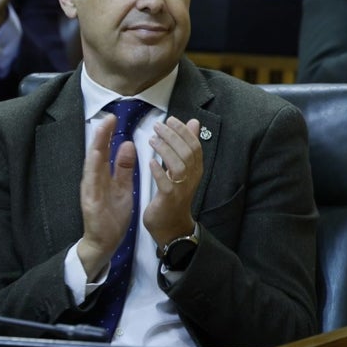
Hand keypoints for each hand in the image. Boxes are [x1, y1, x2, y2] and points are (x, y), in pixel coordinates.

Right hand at [77, 114, 136, 278]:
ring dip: (96, 148)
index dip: (108, 134)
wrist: (105, 241)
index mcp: (102, 175)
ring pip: (91, 166)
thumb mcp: (123, 186)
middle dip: (101, 136)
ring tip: (101, 132)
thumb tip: (128, 143)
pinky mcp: (90, 203)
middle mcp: (93, 179)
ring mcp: (90, 191)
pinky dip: (93, 171)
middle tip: (107, 118)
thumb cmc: (113, 213)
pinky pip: (91, 185)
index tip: (113, 118)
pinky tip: (95, 159)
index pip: (104, 150)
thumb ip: (124, 167)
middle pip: (96, 154)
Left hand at [143, 116, 201, 248]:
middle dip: (173, 136)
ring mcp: (181, 188)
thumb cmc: (175, 194)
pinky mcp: (169, 199)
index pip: (195, 145)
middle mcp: (192, 177)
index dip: (183, 131)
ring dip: (165, 149)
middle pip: (187, 152)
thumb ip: (187, 145)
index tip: (170, 119)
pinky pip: (166, 183)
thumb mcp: (183, 168)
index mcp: (196, 168)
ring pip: (178, 165)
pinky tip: (150, 162)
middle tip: (158, 126)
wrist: (171, 227)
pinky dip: (158, 171)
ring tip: (152, 140)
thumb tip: (194, 122)